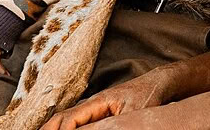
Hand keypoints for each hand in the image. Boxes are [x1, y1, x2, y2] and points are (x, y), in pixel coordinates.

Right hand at [40, 74, 167, 129]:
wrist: (157, 84)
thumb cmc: (147, 96)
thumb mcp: (131, 115)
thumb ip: (107, 125)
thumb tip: (84, 129)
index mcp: (97, 102)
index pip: (69, 119)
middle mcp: (91, 104)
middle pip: (61, 118)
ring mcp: (92, 108)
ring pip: (65, 119)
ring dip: (52, 128)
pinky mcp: (97, 113)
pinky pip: (73, 121)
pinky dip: (62, 127)